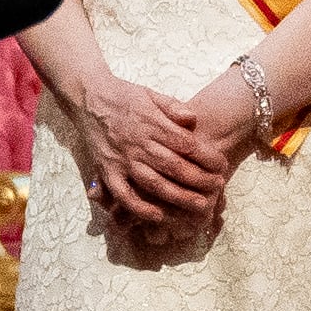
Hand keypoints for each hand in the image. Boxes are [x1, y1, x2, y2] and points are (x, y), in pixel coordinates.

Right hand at [75, 71, 228, 226]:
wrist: (87, 97)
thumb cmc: (124, 96)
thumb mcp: (151, 93)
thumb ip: (173, 106)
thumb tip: (193, 119)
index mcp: (151, 123)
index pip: (185, 143)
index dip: (206, 156)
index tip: (222, 165)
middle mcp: (138, 143)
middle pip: (173, 166)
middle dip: (199, 179)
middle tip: (218, 187)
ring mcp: (122, 160)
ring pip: (153, 183)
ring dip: (178, 197)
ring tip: (200, 206)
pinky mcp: (107, 172)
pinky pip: (123, 194)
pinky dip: (139, 207)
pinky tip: (158, 216)